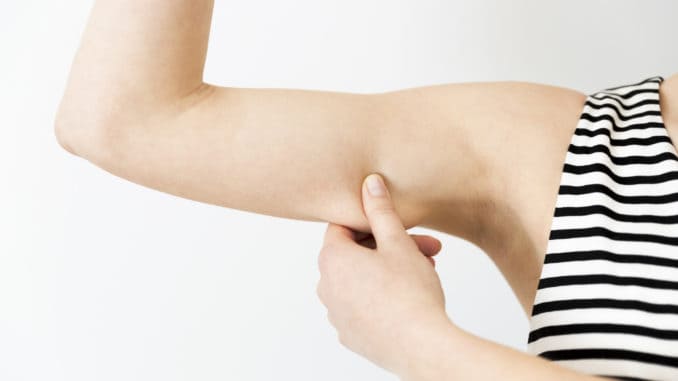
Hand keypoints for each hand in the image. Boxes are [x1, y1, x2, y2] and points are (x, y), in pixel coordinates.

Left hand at [316, 173, 454, 374]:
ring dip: (390, 271)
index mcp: (332, 259)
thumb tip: (369, 183)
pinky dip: (383, 297)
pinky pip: (364, 306)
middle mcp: (326, 287)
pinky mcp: (351, 335)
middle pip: (356, 255)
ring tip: (427, 271)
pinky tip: (410, 298)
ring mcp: (337, 314)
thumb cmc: (409, 293)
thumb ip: (380, 210)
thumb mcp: (397, 242)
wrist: (422, 346)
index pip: (344, 227)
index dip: (373, 223)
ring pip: (362, 280)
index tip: (398, 226)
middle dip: (391, 247)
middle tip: (427, 247)